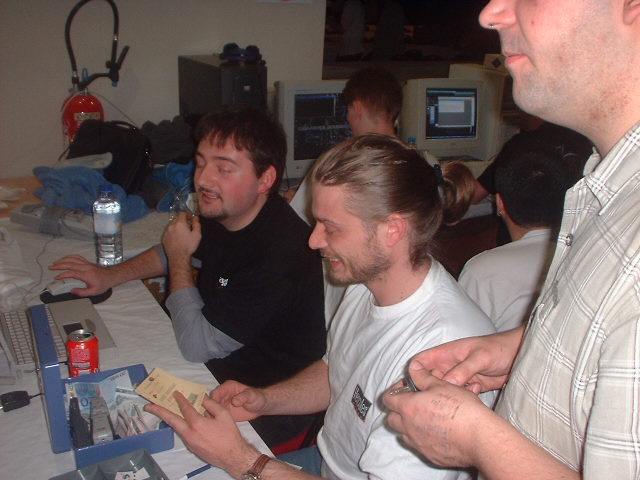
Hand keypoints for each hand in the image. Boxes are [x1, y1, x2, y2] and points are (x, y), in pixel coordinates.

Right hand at [48, 254, 113, 295]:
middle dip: (59, 265)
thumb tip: (72, 291)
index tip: (57, 278)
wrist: (111, 276)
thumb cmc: (103, 283)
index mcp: (86, 275)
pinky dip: (69, 257)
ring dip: (63, 260)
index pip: (71, 273)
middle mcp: (86, 267)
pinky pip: (77, 257)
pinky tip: (65, 259)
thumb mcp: (93, 292)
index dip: (62, 275)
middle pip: (70, 263)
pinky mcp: (87, 262)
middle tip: (51, 267)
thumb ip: (82, 292)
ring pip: (72, 258)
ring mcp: (86, 263)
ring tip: (55, 263)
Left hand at [145, 391, 257, 475]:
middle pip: (171, 420)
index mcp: (197, 424)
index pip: (185, 408)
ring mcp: (189, 442)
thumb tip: (202, 397)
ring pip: (176, 428)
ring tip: (162, 411)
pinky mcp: (191, 448)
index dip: (180, 399)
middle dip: (159, 412)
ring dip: (168, 419)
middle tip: (148, 406)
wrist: (232, 456)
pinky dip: (179, 425)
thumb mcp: (224, 415)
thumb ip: (211, 404)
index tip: (175, 393)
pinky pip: (183, 433)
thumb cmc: (230, 435)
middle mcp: (189, 433)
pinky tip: (182, 421)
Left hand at [162, 212, 200, 262]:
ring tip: (182, 233)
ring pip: (172, 225)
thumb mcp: (197, 234)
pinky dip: (173, 232)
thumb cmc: (189, 246)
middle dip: (182, 221)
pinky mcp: (164, 238)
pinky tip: (177, 239)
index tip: (190, 219)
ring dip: (177, 227)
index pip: (182, 213)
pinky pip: (169, 232)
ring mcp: (166, 232)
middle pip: (177, 219)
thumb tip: (195, 217)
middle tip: (188, 227)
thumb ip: (196, 224)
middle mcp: (171, 225)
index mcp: (180, 223)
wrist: (178, 257)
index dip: (187, 214)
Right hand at [211, 380, 266, 421]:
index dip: (211, 402)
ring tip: (209, 426)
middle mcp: (223, 394)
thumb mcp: (251, 396)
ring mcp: (222, 403)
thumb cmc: (257, 398)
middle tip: (208, 421)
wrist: (260, 406)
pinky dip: (213, 421)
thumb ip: (243, 397)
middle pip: (210, 402)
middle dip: (207, 410)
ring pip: (210, 409)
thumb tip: (234, 401)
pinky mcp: (224, 412)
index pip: (215, 394)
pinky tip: (213, 428)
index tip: (210, 412)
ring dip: (209, 416)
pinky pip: (215, 415)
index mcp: (227, 387)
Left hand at [384, 368, 492, 467]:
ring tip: (426, 418)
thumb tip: (412, 367)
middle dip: (397, 411)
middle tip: (413, 404)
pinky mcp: (430, 457)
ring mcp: (419, 444)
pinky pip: (419, 447)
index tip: (404, 389)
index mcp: (409, 407)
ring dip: (409, 426)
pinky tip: (437, 433)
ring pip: (404, 435)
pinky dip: (422, 439)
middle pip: (391, 420)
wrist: (479, 437)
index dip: (394, 392)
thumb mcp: (441, 385)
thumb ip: (422, 377)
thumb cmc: (461, 408)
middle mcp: (409, 428)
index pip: (388, 400)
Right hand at [410, 327, 524, 393]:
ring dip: (449, 396)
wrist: (520, 356)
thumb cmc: (499, 349)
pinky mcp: (471, 387)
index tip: (415, 388)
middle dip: (429, 390)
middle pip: (429, 380)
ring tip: (461, 395)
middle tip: (432, 401)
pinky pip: (460, 396)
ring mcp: (460, 377)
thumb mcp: (480, 357)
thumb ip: (463, 370)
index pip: (421, 362)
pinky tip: (477, 391)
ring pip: (444, 390)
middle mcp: (449, 366)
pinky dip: (465, 398)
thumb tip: (446, 384)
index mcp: (446, 354)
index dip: (414, 373)